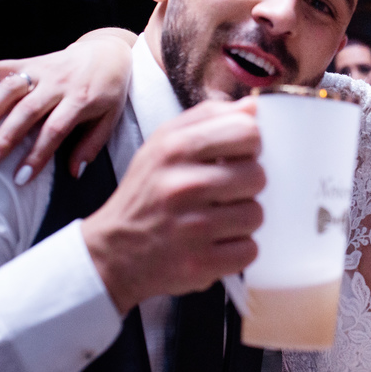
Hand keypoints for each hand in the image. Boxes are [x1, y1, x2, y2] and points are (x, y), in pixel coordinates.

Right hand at [0, 28, 135, 180]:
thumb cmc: (108, 92)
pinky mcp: (27, 61)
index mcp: (80, 100)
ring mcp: (40, 70)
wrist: (107, 52)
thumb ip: (91, 145)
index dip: (37, 154)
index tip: (21, 178)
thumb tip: (74, 173)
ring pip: (9, 88)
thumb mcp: (110, 118)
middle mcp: (58, 83)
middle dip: (6, 136)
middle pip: (27, 110)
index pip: (55, 130)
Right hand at [81, 98, 264, 313]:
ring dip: (241, 219)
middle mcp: (183, 185)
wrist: (112, 254)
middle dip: (246, 186)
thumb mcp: (163, 145)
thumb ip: (208, 120)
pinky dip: (237, 250)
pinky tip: (215, 243)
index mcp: (174, 149)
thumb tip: (252, 108)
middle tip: (223, 193)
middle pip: (258, 175)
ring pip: (256, 214)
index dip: (248, 146)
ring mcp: (192, 227)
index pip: (246, 132)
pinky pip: (249, 250)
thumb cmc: (145, 196)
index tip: (234, 157)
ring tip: (216, 219)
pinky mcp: (200, 263)